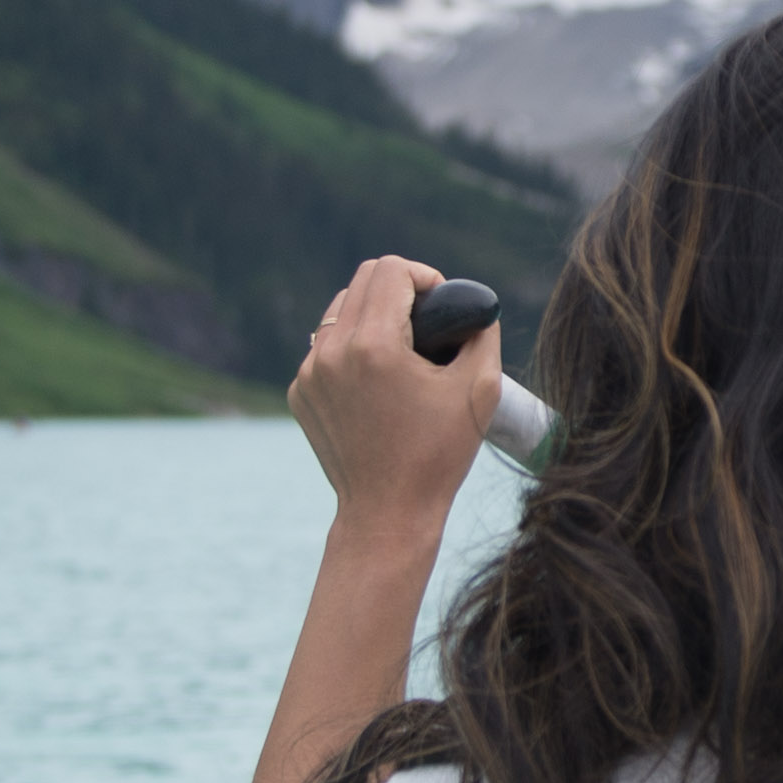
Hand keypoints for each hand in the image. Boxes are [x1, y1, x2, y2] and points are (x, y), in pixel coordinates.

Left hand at [286, 257, 496, 533]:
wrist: (388, 513)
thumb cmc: (439, 455)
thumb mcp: (480, 389)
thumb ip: (482, 331)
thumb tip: (474, 305)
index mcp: (375, 345)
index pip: (391, 269)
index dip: (424, 276)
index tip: (441, 302)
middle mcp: (332, 352)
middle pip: (363, 280)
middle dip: (399, 290)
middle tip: (426, 321)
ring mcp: (309, 373)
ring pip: (340, 310)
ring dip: (372, 315)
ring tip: (401, 349)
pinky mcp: (300, 392)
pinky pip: (325, 347)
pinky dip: (352, 350)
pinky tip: (376, 383)